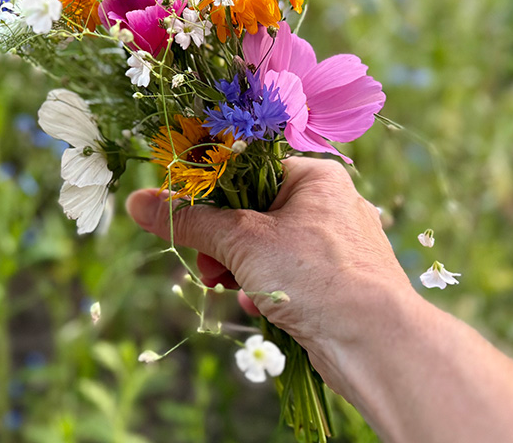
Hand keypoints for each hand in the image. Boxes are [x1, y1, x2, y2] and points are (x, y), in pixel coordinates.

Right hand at [125, 156, 410, 349]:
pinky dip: (268, 289)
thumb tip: (138, 202)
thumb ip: (190, 221)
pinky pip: (290, 275)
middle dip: (225, 244)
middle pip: (257, 214)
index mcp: (315, 177)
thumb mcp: (242, 240)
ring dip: (242, 269)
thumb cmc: (314, 273)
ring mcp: (337, 245)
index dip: (214, 196)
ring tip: (231, 288)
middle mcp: (331, 205)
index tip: (188, 219)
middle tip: (208, 266)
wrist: (375, 342)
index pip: (250, 172)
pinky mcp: (338, 281)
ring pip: (270, 248)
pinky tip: (261, 306)